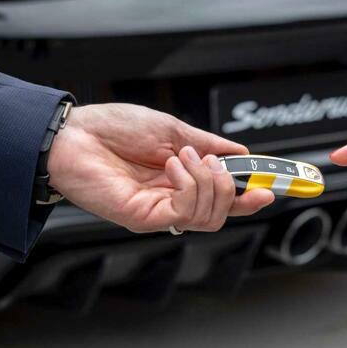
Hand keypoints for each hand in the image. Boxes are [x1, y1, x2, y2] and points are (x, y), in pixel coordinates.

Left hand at [47, 103, 274, 232]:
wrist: (73, 134)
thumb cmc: (112, 129)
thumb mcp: (173, 130)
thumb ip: (209, 145)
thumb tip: (242, 153)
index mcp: (181, 182)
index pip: (224, 198)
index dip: (252, 195)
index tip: (273, 184)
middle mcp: (172, 201)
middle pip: (223, 213)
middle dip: (232, 187)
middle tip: (215, 162)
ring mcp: (159, 212)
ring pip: (210, 216)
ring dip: (208, 182)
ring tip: (184, 157)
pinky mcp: (144, 218)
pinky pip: (185, 212)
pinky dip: (188, 186)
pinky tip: (173, 166)